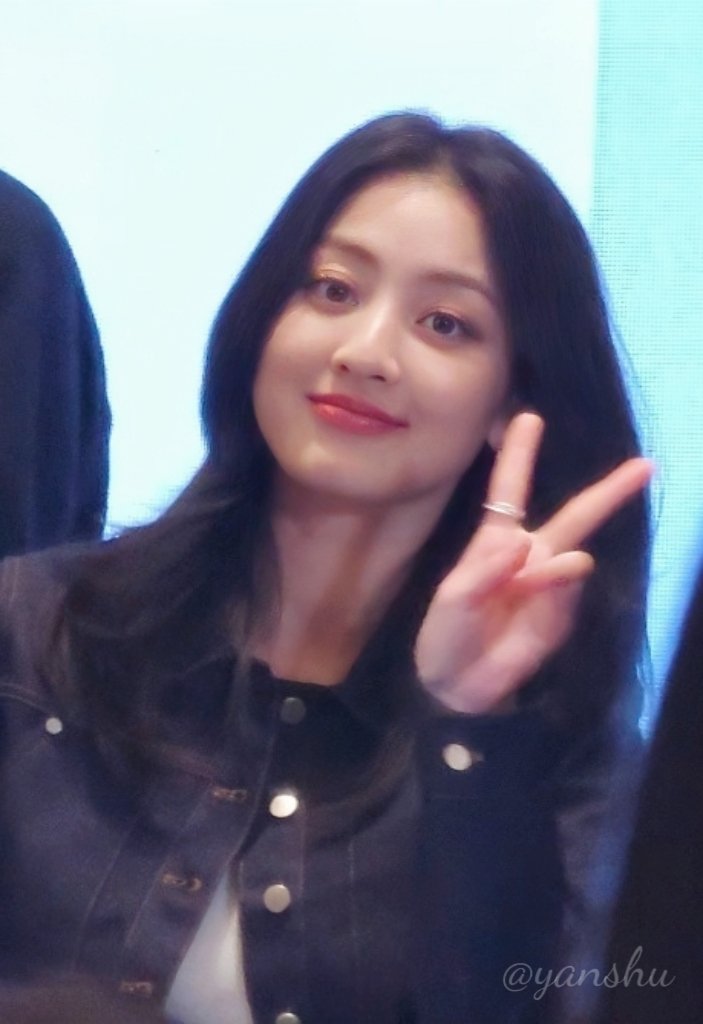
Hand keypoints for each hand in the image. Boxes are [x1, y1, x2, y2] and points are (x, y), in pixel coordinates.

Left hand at [414, 413, 652, 713]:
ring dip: (552, 569)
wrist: (456, 684)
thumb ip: (486, 570)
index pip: (510, 491)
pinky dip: (552, 597)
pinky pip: (567, 596)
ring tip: (523, 583)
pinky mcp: (561, 617)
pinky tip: (533, 606)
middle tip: (644, 465)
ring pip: (572, 557)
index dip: (518, 455)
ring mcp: (549, 586)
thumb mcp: (453, 598)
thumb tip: (527, 545)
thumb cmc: (446, 633)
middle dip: (610, 492)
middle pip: (576, 516)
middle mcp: (529, 556)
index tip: (529, 417)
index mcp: (496, 541)